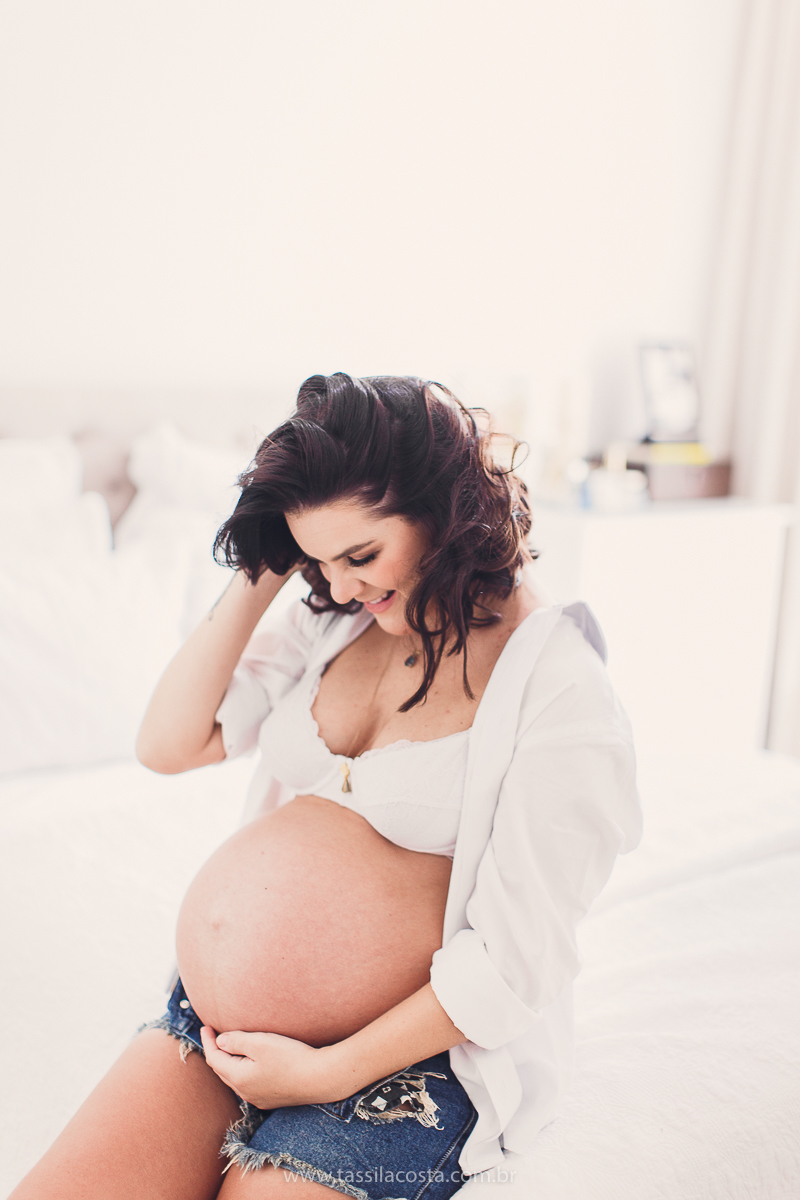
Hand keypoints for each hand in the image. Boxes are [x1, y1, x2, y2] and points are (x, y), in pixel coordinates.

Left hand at [199, 1026, 344, 1108]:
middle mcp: (245, 1092)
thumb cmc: (290, 1057)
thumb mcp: (260, 1043)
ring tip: (229, 1047)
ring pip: (235, 1078)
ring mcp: (259, 1098)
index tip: (205, 1026)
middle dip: (216, 1052)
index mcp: (239, 1078)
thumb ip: (236, 1041)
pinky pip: (248, 1083)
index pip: (215, 1059)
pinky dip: (243, 1070)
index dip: (208, 1042)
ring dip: (229, 1062)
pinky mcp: (272, 1098)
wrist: (320, 1079)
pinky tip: (250, 1062)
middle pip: (223, 1071)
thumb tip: (220, 1041)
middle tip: (214, 1035)